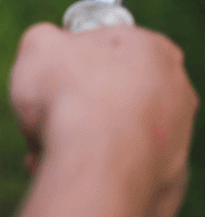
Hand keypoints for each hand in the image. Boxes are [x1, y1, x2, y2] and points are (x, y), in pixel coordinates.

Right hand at [10, 23, 197, 216]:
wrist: (93, 162)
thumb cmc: (66, 94)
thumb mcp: (37, 44)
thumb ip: (46, 38)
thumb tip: (49, 46)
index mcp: (151, 47)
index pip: (108, 45)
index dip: (73, 59)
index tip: (53, 74)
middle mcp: (178, 89)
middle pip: (114, 91)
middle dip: (79, 104)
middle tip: (48, 113)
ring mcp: (179, 136)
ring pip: (118, 134)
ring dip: (82, 140)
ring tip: (49, 147)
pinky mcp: (171, 179)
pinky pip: (124, 169)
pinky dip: (98, 170)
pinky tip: (71, 170)